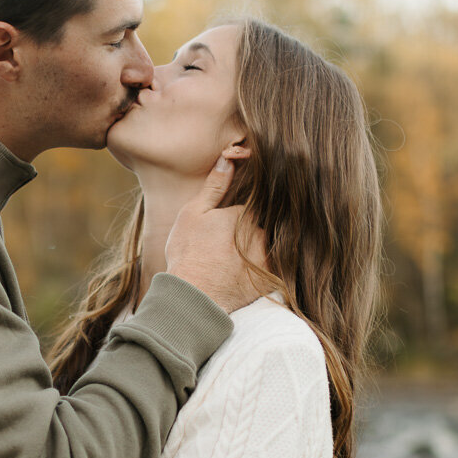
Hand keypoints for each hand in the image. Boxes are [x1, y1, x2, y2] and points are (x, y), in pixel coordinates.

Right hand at [165, 146, 270, 313]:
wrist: (194, 298)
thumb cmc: (188, 254)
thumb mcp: (193, 214)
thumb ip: (214, 186)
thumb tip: (228, 159)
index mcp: (245, 213)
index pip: (247, 208)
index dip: (234, 218)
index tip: (222, 229)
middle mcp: (262, 233)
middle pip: (258, 228)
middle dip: (245, 235)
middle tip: (223, 249)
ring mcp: (268, 258)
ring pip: (264, 249)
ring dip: (253, 253)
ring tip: (230, 265)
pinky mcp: (269, 281)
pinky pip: (269, 272)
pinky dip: (260, 273)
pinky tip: (241, 278)